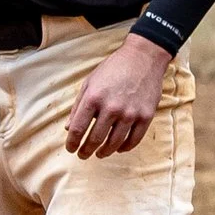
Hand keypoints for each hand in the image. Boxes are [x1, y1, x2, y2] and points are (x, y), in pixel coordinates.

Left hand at [65, 33, 173, 158]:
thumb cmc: (113, 69)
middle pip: (95, 139)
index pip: (78, 129)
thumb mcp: (90, 83)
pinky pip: (134, 139)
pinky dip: (125, 147)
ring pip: (114, 143)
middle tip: (83, 155)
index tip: (70, 149)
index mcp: (93, 98)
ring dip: (105, 152)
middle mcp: (111, 108)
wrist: (143, 58)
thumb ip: (78, 106)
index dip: (72, 143)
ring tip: (100, 154)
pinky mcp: (146, 116)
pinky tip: (118, 148)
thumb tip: (69, 128)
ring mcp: (130, 113)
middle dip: (86, 150)